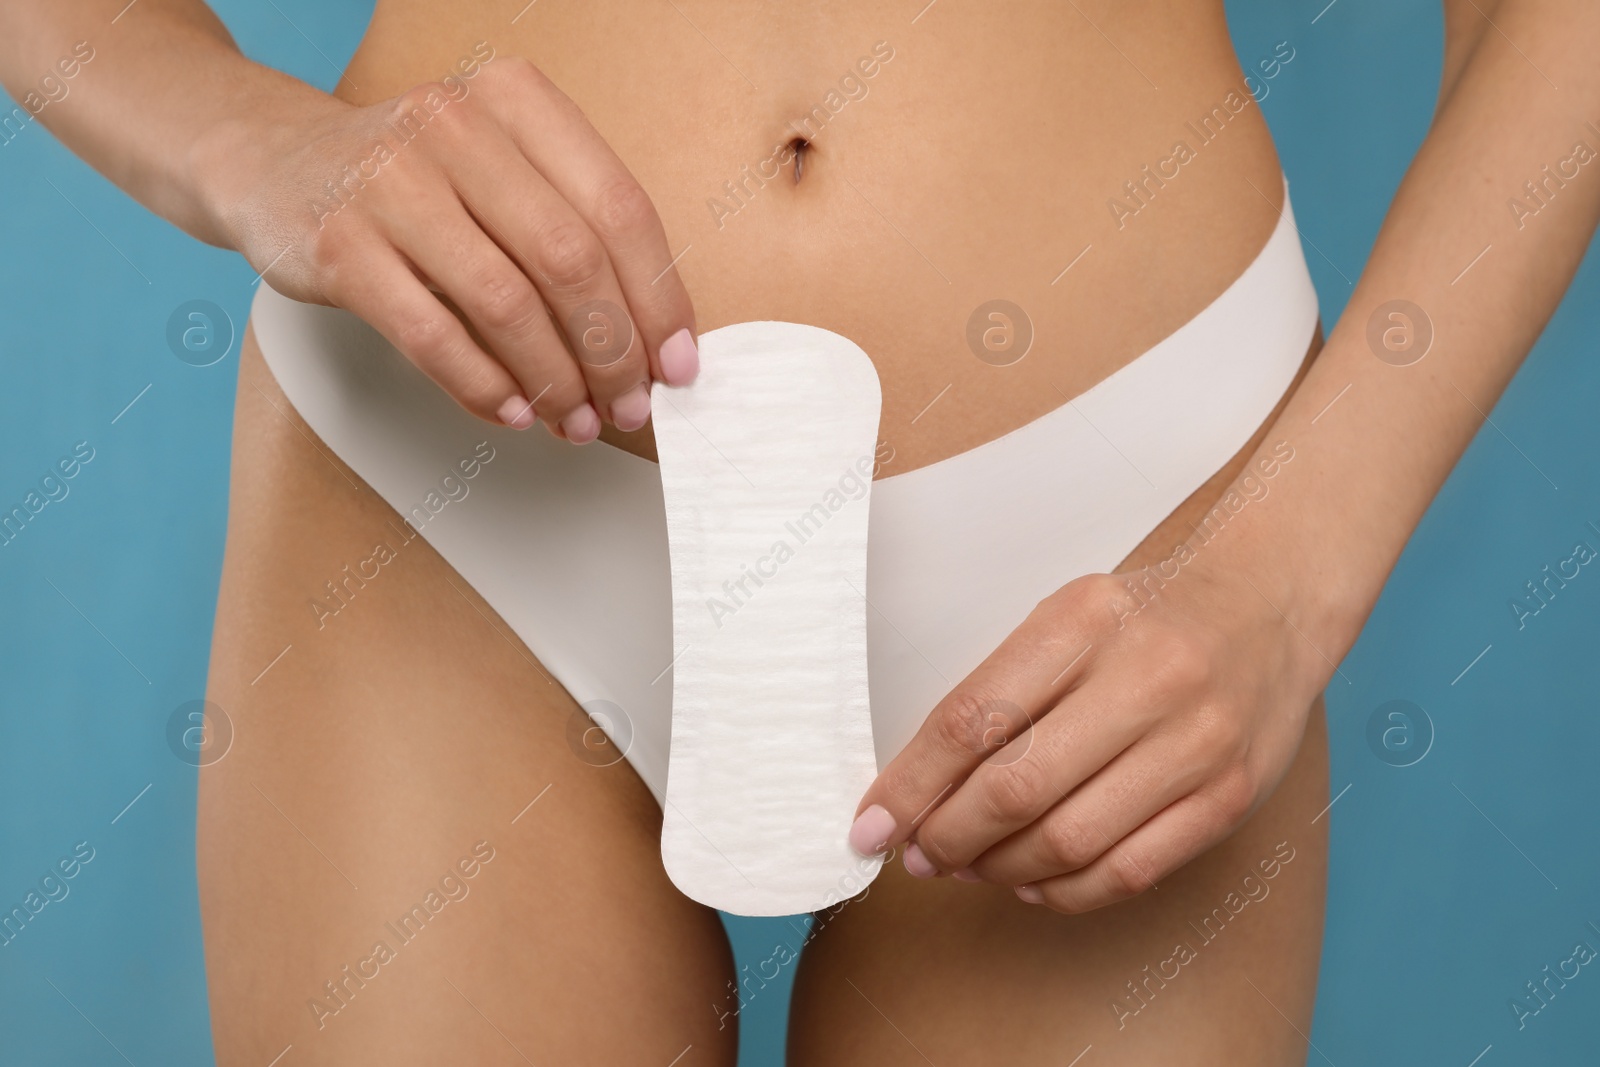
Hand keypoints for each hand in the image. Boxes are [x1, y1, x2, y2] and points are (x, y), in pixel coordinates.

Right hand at [201, 54, 696, 440]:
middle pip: (570, 258)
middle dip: (612, 351)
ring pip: (505, 302)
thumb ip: (569, 231)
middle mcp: (455, 126)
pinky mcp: (337, 243)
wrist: (271, 161)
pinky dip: (481, 385)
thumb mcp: (497, 172)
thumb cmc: (411, 180)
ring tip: (573, 420)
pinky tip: (510, 410)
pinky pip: (430, 334)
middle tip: (627, 405)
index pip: (619, 207)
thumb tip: (649, 344)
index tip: (675, 363)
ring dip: (553, 380)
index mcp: (515, 100)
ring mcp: (389, 181)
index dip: (658, 298)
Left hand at [848, 561, 1328, 913]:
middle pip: (1014, 789)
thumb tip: (918, 788)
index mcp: (1083, 622)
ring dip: (999, 870)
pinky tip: (1033, 882)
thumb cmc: (1144, 619)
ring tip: (971, 865)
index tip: (870, 826)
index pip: (971, 719)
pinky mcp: (1228, 798)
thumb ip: (997, 692)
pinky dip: (1065, 891)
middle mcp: (1145, 680)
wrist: (1269, 607)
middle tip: (920, 854)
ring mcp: (1194, 744)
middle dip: (948, 837)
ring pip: (1067, 842)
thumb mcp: (1065, 619)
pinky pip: (1127, 872)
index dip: (909, 785)